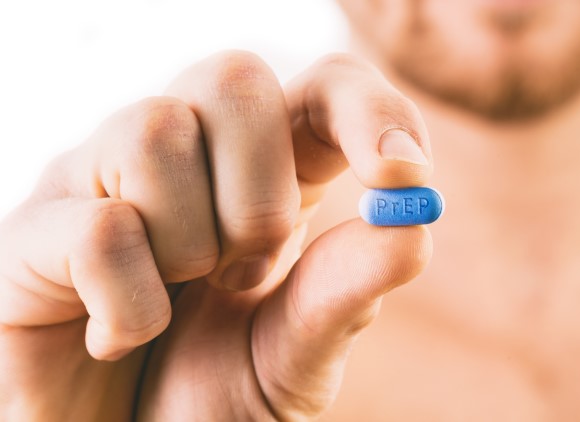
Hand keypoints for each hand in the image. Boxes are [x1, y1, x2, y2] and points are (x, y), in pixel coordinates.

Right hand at [0, 51, 432, 420]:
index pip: (324, 87)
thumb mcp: (299, 351)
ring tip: (181, 300)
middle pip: (234, 78)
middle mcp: (184, 155)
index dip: (367, 109)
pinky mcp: (37, 229)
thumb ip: (349, 292)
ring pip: (155, 129)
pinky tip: (119, 337)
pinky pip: (102, 228)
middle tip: (247, 273)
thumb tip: (414, 225)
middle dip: (261, 195)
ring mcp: (103, 180)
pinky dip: (133, 305)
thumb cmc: (213, 397)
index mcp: (265, 173)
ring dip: (191, 244)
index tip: (404, 172)